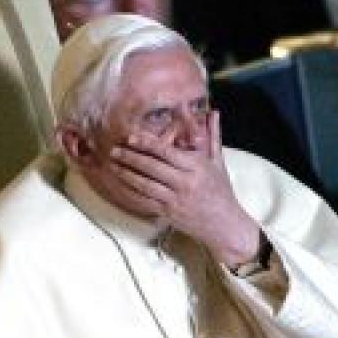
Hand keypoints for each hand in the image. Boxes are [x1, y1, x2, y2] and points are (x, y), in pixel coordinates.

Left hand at [109, 110, 260, 266]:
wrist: (225, 224)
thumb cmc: (221, 191)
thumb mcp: (218, 162)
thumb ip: (212, 136)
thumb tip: (213, 112)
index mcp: (196, 168)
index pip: (167, 152)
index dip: (146, 143)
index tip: (130, 137)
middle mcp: (184, 183)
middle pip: (151, 167)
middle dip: (130, 157)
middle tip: (114, 150)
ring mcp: (175, 200)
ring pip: (144, 184)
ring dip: (126, 174)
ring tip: (112, 165)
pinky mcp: (168, 213)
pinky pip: (144, 201)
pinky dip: (130, 192)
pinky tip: (120, 185)